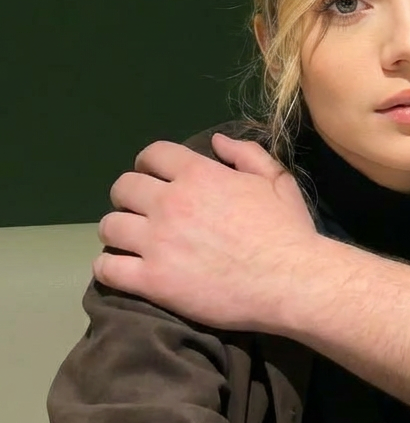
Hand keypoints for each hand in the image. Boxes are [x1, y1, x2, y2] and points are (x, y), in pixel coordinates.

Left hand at [94, 134, 319, 331]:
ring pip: (109, 226)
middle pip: (122, 187)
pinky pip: (107, 268)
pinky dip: (109, 267)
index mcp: (199, 175)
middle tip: (143, 211)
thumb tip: (217, 141)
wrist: (291, 281)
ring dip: (118, 231)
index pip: (152, 154)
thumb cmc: (287, 230)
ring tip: (132, 242)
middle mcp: (170, 203)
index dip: (149, 163)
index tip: (153, 176)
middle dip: (129, 196)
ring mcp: (157, 242)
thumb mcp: (277, 180)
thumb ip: (246, 154)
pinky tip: (123, 269)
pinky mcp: (152, 280)